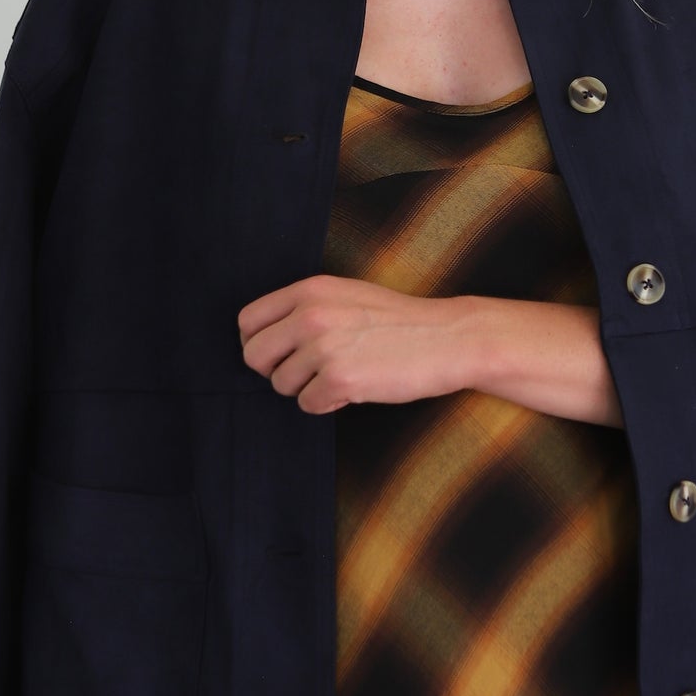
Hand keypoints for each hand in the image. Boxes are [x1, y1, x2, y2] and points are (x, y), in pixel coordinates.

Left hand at [238, 274, 465, 413]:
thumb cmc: (398, 322)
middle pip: (255, 356)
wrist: (448, 339)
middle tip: (306, 373)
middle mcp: (311, 315)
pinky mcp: (341, 379)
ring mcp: (325, 347)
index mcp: (309, 290)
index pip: (248, 321)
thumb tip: (266, 338)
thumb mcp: (346, 295)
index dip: (258, 343)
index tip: (280, 354)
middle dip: (276, 371)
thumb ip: (305, 308)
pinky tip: (353, 390)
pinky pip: (308, 404)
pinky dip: (328, 404)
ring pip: (281, 385)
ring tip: (339, 377)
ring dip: (306, 389)